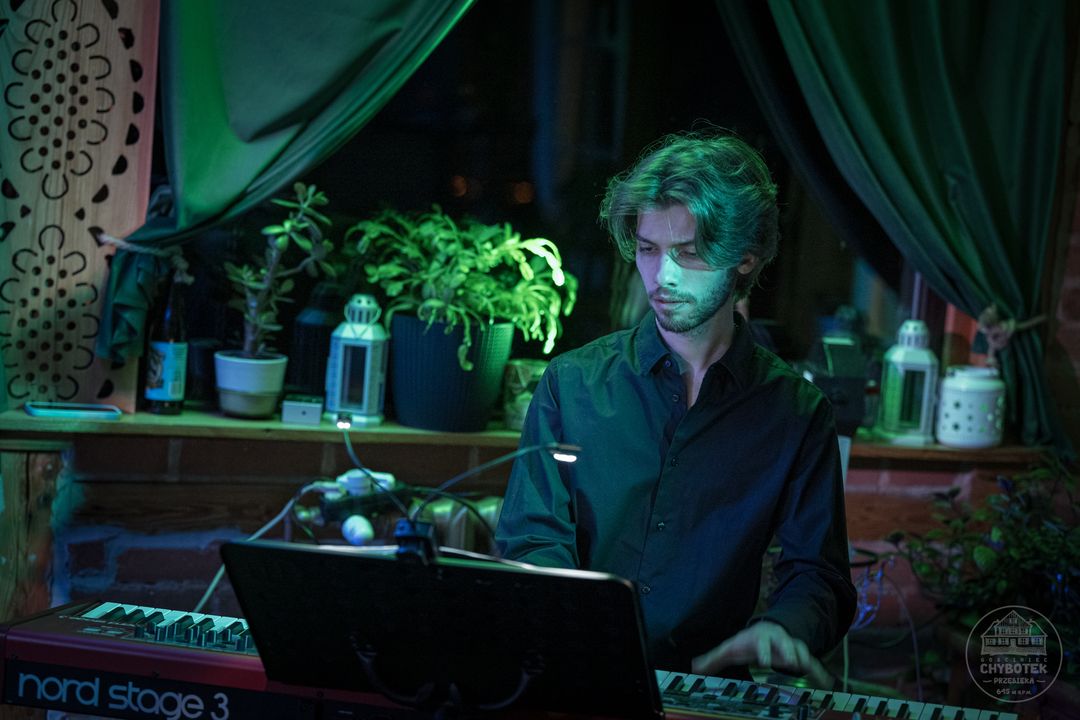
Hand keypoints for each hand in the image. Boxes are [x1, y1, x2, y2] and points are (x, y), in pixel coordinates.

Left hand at [690, 621, 832, 688]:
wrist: (767, 631)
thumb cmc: (747, 642)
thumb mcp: (730, 648)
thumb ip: (714, 658)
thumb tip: (694, 666)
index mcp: (760, 637)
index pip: (762, 642)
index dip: (762, 651)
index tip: (763, 661)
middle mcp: (778, 639)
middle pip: (786, 642)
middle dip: (790, 651)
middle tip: (794, 662)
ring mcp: (792, 646)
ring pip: (803, 650)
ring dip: (807, 659)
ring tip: (812, 671)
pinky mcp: (801, 656)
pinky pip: (814, 663)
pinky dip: (821, 672)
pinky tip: (828, 683)